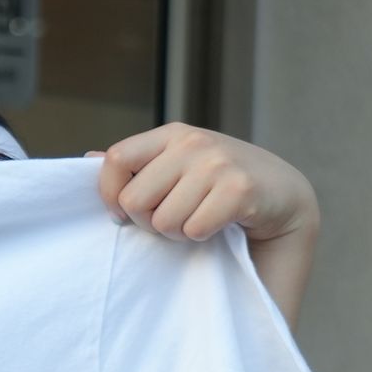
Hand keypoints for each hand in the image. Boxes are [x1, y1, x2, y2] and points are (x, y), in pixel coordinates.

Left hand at [92, 122, 318, 246]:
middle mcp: (194, 142)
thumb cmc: (222, 187)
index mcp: (173, 134)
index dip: (110, 194)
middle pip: (133, 200)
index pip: (115, 160)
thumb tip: (86, 157)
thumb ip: (137, 164)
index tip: (123, 213)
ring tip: (200, 219)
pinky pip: (193, 230)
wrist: (284, 198)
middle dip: (149, 221)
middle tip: (176, 217)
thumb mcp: (178, 167)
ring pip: (163, 221)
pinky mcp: (240, 190)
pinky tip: (220, 225)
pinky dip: (202, 237)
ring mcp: (218, 163)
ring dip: (178, 232)